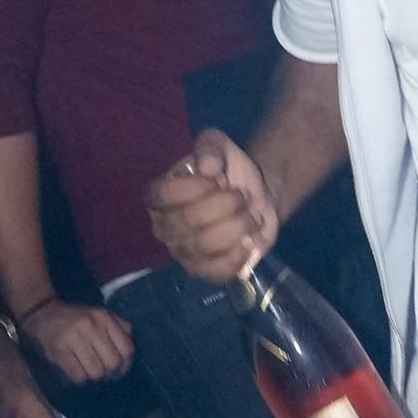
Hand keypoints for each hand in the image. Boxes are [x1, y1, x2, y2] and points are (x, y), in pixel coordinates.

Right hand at [21, 300, 133, 384]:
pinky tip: (78, 373)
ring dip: (95, 378)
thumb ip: (119, 327)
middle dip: (110, 374)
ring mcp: (73, 338)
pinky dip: (80, 380)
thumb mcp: (101, 315)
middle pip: (113, 363)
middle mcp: (91, 326)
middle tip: (104, 373)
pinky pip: (78, 375)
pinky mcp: (58, 350)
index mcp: (104, 318)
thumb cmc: (77, 318)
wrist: (42, 312)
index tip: (119, 370)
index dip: (126, 365)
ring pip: (96, 372)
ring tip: (90, 372)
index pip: (127, 349)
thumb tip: (130, 351)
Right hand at [145, 129, 277, 282]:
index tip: (218, 176)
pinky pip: (215, 272)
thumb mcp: (219, 146)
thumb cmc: (230, 170)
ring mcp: (183, 253)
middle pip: (187, 220)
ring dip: (236, 227)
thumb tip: (207, 167)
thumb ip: (210, 148)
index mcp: (159, 197)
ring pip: (203, 246)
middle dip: (224, 205)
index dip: (194, 186)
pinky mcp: (205, 271)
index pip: (163, 195)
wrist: (257, 196)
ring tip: (249, 217)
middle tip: (242, 196)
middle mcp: (164, 227)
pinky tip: (248, 242)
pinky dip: (236, 256)